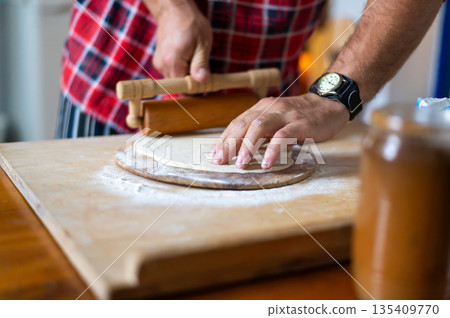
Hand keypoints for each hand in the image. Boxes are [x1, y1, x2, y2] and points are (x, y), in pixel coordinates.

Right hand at [150, 1, 211, 80]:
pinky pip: (173, 72)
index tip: (203, 76)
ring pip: (177, 78)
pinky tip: (186, 55)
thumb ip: (201, 64)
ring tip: (192, 55)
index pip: (184, 88)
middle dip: (192, 78)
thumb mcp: (202, 44)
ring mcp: (159, 64)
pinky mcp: (159, 62)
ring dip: (187, 72)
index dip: (196, 87)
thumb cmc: (190, 23)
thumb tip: (203, 81)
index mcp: (172, 62)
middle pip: (180, 84)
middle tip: (200, 62)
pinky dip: (181, 67)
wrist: (174, 9)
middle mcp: (162, 65)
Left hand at [210, 93, 348, 168]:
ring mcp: (285, 114)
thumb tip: (238, 148)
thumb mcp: (275, 121)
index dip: (224, 138)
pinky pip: (283, 136)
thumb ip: (259, 131)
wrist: (329, 104)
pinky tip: (266, 163)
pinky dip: (273, 150)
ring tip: (240, 164)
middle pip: (244, 124)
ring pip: (260, 127)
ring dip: (247, 146)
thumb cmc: (299, 117)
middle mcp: (270, 108)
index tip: (214, 154)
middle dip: (229, 143)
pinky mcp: (300, 123)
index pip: (237, 122)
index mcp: (261, 107)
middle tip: (220, 160)